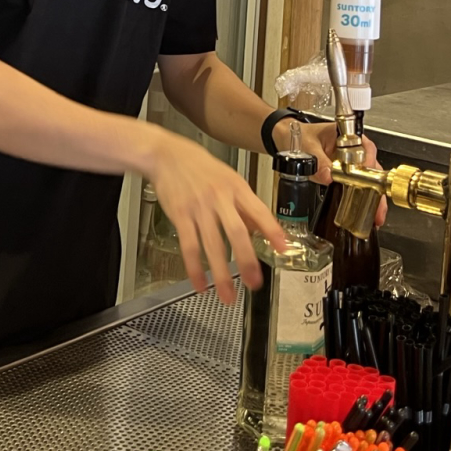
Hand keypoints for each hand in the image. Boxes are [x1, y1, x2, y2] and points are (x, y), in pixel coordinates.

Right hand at [145, 129, 286, 301]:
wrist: (167, 155)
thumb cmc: (199, 167)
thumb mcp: (229, 179)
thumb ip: (244, 205)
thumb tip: (260, 229)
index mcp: (236, 187)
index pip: (259, 211)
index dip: (272, 231)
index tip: (283, 249)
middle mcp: (219, 197)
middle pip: (236, 232)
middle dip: (247, 260)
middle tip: (254, 283)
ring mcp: (199, 207)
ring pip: (212, 244)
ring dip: (221, 273)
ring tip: (228, 295)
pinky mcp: (180, 215)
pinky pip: (189, 246)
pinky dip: (195, 268)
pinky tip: (200, 284)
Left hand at [278, 119, 388, 227]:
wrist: (287, 138)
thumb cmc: (298, 134)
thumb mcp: (307, 146)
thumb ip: (318, 161)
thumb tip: (329, 176)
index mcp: (347, 135)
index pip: (366, 150)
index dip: (368, 167)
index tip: (366, 182)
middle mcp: (354, 147)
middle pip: (372, 168)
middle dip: (376, 190)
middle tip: (377, 208)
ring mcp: (351, 161)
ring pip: (368, 179)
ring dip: (372, 197)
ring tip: (375, 215)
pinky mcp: (345, 172)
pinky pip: (357, 185)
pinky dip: (361, 198)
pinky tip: (364, 212)